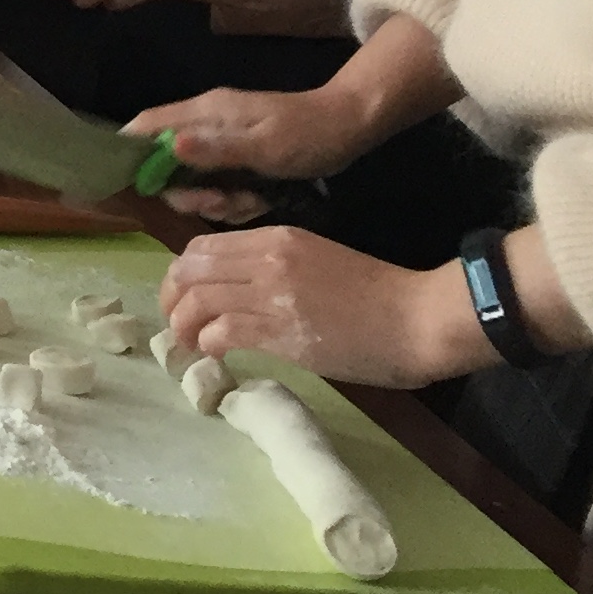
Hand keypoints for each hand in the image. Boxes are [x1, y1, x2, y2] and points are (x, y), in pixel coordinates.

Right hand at [122, 83, 370, 225]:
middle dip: (187, 191)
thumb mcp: (264, 146)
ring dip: (216, 200)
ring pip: (196, 179)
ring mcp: (223, 143)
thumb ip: (217, 149)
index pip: (146, 125)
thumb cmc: (307, 134)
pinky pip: (221, 185)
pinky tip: (260, 201)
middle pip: (167, 162)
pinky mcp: (240, 159)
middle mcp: (206, 126)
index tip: (127, 183)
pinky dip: (236, 200)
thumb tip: (170, 147)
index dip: (127, 150)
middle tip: (216, 204)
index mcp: (204, 114)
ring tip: (248, 203)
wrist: (351, 126)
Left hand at [158, 226, 487, 388]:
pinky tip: (216, 355)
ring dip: (183, 326)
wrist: (421, 318)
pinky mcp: (283, 332)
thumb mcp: (317, 261)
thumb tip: (237, 290)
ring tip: (190, 345)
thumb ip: (274, 267)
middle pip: (189, 271)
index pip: (201, 247)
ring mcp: (273, 294)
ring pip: (198, 301)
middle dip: (171, 299)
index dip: (180, 275)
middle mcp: (267, 260)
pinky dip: (208, 344)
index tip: (182, 298)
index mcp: (276, 238)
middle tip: (175, 325)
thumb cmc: (379, 294)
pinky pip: (222, 332)